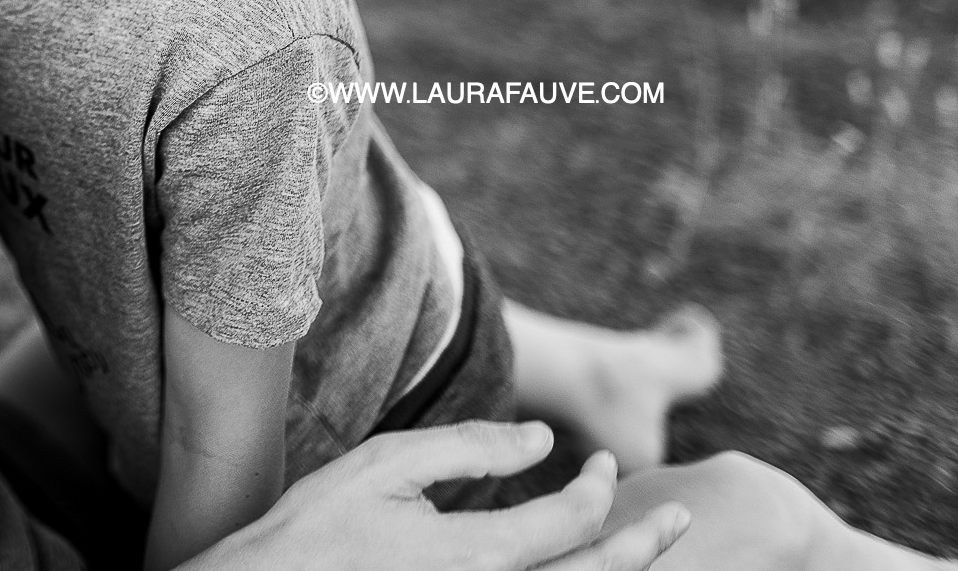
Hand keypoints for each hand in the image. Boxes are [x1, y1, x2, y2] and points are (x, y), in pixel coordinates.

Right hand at [193, 422, 691, 570]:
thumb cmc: (319, 527)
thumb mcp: (386, 465)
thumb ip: (469, 448)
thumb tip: (542, 440)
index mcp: (477, 555)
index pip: (572, 521)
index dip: (599, 487)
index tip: (598, 462)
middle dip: (647, 545)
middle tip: (675, 516)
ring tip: (654, 550)